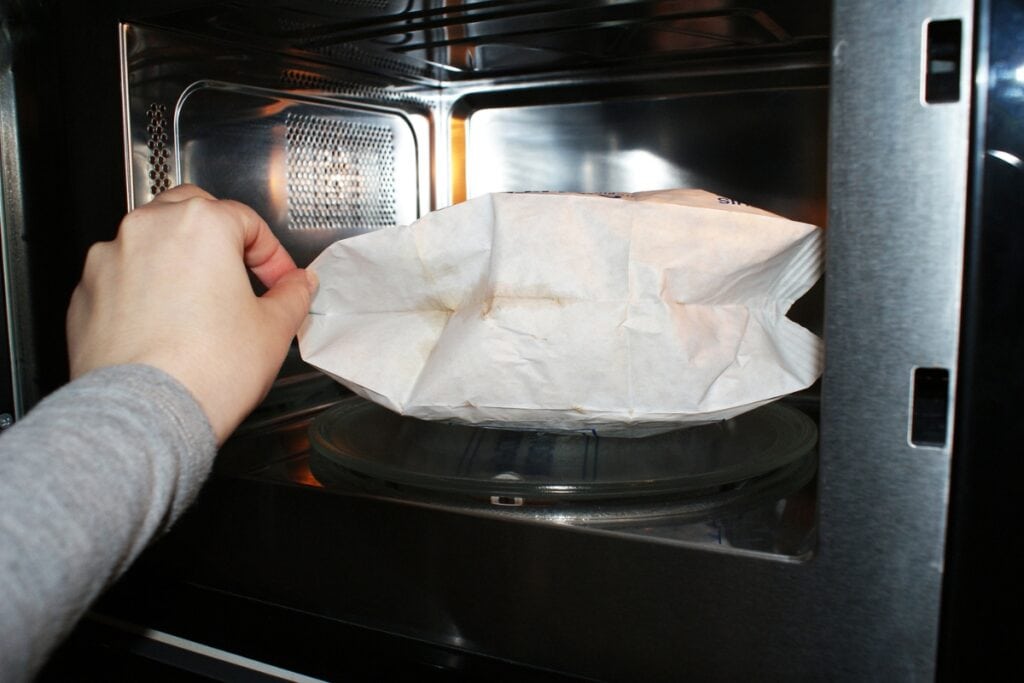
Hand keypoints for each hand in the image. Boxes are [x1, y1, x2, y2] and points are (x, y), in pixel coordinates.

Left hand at [66, 185, 315, 443]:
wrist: (146, 415)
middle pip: (192, 211)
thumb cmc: (206, 371)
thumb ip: (293, 296)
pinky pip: (122, 277)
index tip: (281, 282)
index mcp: (201, 225)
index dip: (273, 256)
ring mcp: (110, 259)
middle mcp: (149, 229)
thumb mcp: (274, 330)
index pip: (249, 222)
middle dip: (220, 237)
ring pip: (151, 241)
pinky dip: (143, 290)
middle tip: (239, 274)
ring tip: (199, 305)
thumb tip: (299, 285)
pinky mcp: (86, 292)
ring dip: (178, 260)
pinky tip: (164, 327)